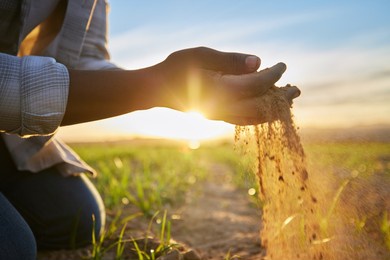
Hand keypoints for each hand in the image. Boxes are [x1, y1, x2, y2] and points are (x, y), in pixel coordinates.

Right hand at [153, 47, 299, 124]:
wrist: (155, 90)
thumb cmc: (175, 68)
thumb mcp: (200, 56)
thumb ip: (229, 59)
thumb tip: (258, 62)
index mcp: (221, 91)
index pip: (257, 84)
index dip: (273, 75)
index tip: (282, 65)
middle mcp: (222, 108)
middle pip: (261, 108)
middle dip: (281, 99)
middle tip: (296, 90)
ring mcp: (219, 116)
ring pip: (253, 119)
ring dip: (272, 111)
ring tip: (287, 103)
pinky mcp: (215, 117)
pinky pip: (242, 120)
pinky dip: (257, 115)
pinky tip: (263, 108)